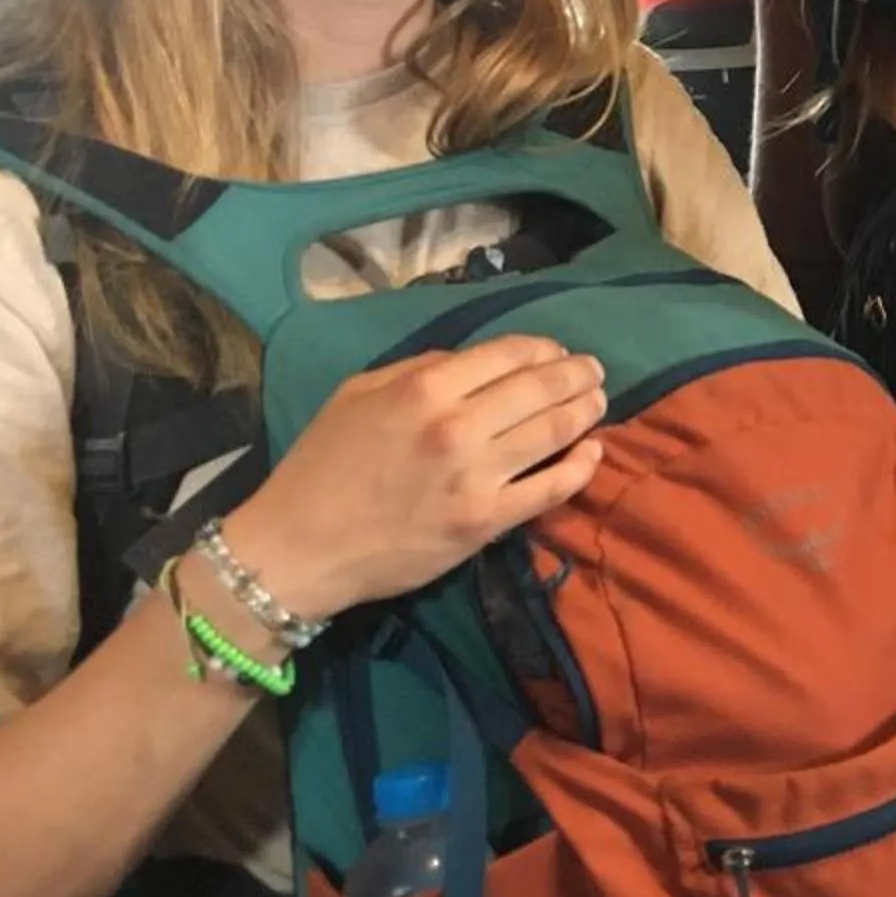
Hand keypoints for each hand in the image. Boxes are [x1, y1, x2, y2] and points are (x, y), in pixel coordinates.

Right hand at [226, 335, 608, 623]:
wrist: (297, 548)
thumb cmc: (322, 464)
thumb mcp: (359, 393)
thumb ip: (420, 367)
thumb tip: (476, 362)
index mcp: (425, 388)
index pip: (509, 353)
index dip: (544, 349)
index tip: (557, 352)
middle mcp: (458, 426)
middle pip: (541, 389)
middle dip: (577, 374)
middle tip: (593, 372)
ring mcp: (477, 477)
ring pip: (554, 432)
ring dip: (586, 412)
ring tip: (598, 401)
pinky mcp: (485, 522)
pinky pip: (550, 490)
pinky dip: (581, 467)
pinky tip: (594, 452)